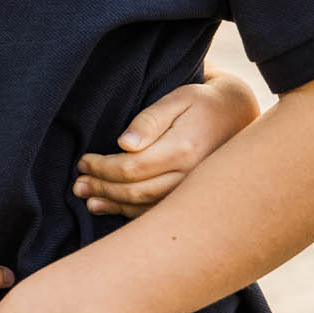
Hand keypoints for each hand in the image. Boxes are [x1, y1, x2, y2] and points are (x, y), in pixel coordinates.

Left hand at [74, 70, 259, 216]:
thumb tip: (124, 144)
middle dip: (102, 188)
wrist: (235, 117)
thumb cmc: (200, 104)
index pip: (132, 168)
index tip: (83, 161)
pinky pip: (156, 213)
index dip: (103, 167)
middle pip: (135, 191)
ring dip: (112, 204)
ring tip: (87, 198)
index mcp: (182, 150)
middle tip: (78, 183)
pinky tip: (110, 208)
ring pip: (144, 207)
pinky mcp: (191, 199)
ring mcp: (191, 192)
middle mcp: (189, 176)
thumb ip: (149, 120)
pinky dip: (130, 213)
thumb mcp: (176, 99)